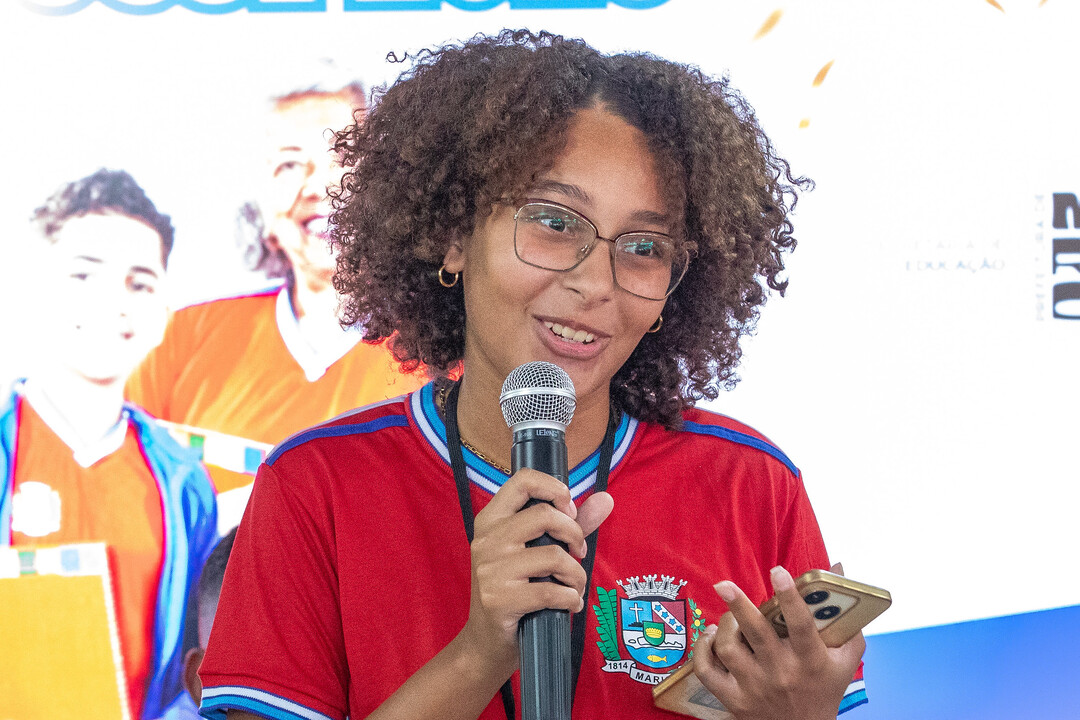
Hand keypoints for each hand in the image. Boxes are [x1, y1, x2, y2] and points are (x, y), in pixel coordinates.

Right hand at [458, 469, 613, 676]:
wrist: (487, 642)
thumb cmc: (516, 590)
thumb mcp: (537, 552)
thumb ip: (572, 524)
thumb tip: (606, 498)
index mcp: (491, 520)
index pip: (522, 480)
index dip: (554, 489)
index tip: (569, 511)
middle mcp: (486, 539)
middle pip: (544, 515)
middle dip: (575, 534)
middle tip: (578, 553)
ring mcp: (490, 570)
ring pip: (553, 555)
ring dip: (576, 574)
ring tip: (575, 586)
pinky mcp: (498, 600)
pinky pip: (550, 591)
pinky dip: (571, 598)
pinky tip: (570, 604)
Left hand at [692, 564, 864, 719]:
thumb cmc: (824, 688)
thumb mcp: (845, 659)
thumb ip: (845, 617)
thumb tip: (838, 568)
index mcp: (810, 659)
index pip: (800, 624)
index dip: (789, 596)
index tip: (777, 571)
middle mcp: (781, 672)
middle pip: (755, 632)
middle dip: (738, 604)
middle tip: (723, 584)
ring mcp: (755, 686)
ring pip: (728, 647)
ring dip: (723, 625)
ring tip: (729, 617)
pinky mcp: (734, 700)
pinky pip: (707, 671)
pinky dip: (702, 650)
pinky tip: (711, 637)